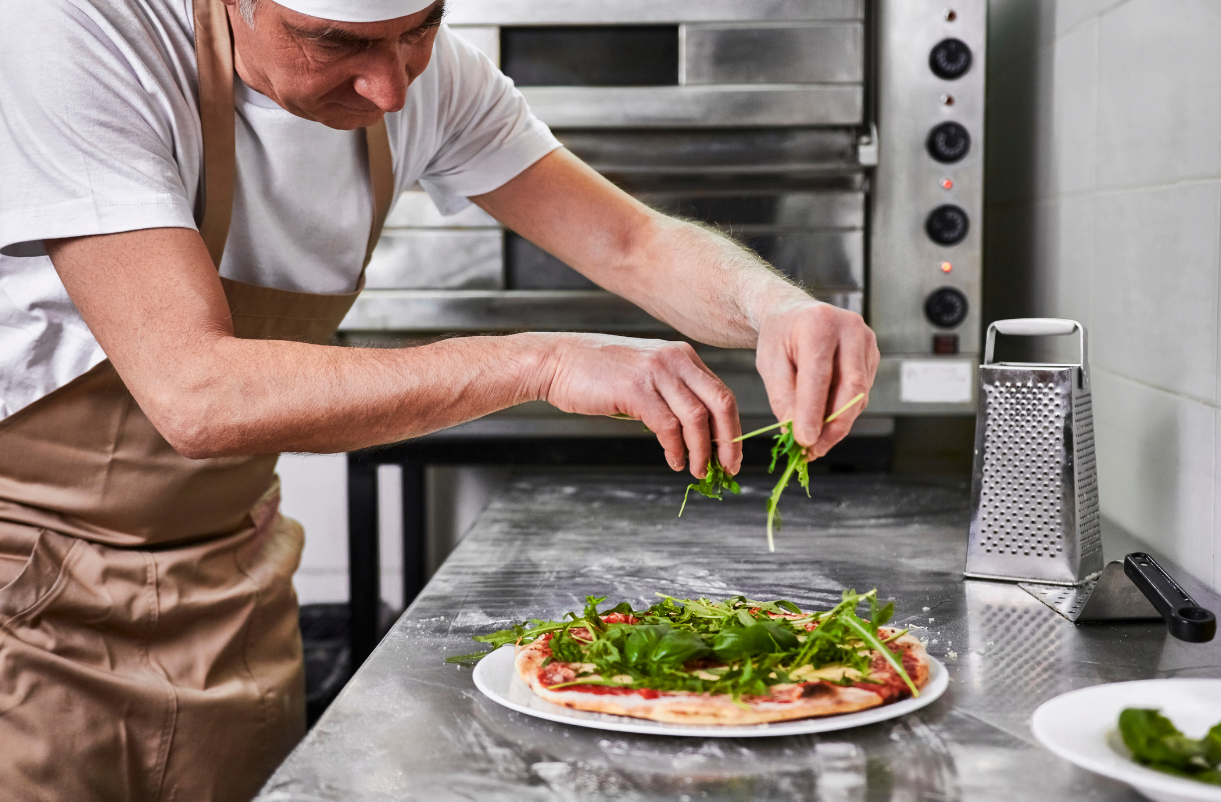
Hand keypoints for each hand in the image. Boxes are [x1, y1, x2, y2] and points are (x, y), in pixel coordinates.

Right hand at [537, 333, 741, 477]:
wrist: (557, 361)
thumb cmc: (598, 374)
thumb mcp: (646, 374)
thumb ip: (672, 394)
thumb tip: (698, 435)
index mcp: (682, 356)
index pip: (722, 393)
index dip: (731, 428)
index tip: (731, 454)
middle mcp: (675, 359)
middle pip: (721, 403)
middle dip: (728, 441)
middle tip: (727, 468)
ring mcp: (656, 372)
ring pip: (696, 418)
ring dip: (701, 451)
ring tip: (697, 470)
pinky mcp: (635, 389)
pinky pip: (668, 426)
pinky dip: (675, 449)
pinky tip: (673, 461)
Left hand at [755, 301, 879, 456]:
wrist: (794, 314)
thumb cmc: (780, 337)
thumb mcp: (769, 363)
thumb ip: (783, 397)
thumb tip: (797, 431)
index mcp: (819, 324)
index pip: (819, 375)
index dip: (813, 411)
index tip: (805, 440)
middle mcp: (850, 329)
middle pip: (851, 387)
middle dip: (833, 425)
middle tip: (814, 449)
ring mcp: (866, 342)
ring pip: (859, 395)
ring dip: (838, 424)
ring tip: (814, 442)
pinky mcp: (872, 356)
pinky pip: (861, 394)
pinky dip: (843, 413)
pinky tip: (825, 422)